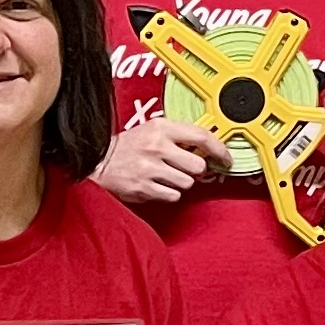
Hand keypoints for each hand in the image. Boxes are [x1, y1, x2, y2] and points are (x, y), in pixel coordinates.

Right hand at [94, 116, 227, 206]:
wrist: (98, 162)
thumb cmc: (127, 147)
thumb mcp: (151, 130)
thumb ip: (178, 135)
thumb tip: (207, 146)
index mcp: (161, 128)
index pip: (201, 136)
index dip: (219, 149)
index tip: (226, 158)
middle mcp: (156, 146)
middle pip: (198, 166)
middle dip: (194, 170)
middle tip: (183, 168)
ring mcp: (149, 168)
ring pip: (187, 183)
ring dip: (180, 182)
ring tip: (164, 175)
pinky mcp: (144, 188)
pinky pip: (173, 196)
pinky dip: (168, 193)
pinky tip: (156, 185)